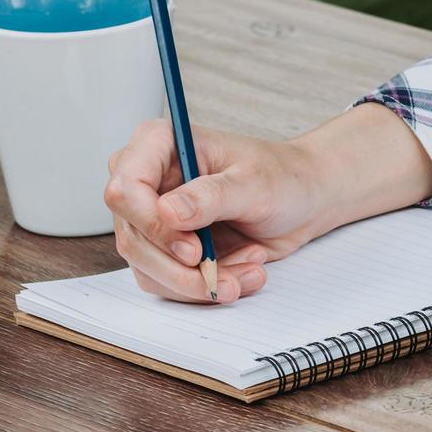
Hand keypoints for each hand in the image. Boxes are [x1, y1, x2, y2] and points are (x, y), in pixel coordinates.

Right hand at [104, 103, 431, 302]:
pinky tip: (245, 273)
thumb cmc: (282, 177)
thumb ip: (211, 196)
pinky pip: (169, 283)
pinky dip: (208, 287)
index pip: (125, 189)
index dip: (152, 225)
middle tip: (225, 276)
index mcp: (159, 145)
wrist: (305, 199)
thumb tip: (166, 211)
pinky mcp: (168, 250)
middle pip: (133, 237)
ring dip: (200, 282)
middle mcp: (148, 182)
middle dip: (181, 268)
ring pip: (148, 268)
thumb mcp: (254, 183)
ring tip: (250, 270)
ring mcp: (153, 219)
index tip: (193, 248)